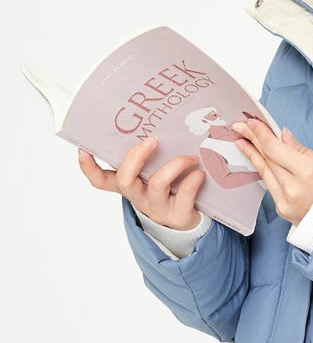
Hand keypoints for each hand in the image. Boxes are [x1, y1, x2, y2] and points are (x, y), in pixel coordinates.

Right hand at [78, 137, 205, 229]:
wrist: (191, 223)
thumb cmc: (173, 190)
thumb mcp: (157, 172)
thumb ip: (154, 154)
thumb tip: (162, 119)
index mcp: (129, 186)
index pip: (100, 180)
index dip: (89, 167)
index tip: (83, 149)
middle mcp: (139, 197)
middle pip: (125, 180)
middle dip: (136, 157)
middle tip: (153, 139)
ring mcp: (157, 208)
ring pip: (156, 184)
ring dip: (175, 164)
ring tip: (190, 157)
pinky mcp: (177, 217)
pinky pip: (184, 195)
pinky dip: (193, 180)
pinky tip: (200, 173)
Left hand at [231, 119, 312, 225]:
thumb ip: (300, 149)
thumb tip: (283, 135)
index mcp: (308, 172)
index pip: (275, 148)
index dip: (260, 134)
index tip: (251, 123)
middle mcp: (293, 188)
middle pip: (267, 159)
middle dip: (252, 140)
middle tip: (240, 128)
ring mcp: (286, 201)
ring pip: (265, 172)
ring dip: (253, 155)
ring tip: (242, 142)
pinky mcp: (282, 210)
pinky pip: (270, 186)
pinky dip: (265, 171)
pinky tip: (259, 162)